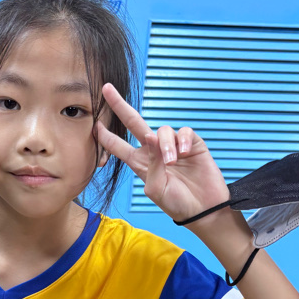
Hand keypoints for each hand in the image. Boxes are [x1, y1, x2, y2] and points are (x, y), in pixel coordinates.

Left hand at [98, 83, 229, 222]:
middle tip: (106, 89)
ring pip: (163, 130)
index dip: (105, 135)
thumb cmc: (177, 203)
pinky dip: (184, 140)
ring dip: (166, 144)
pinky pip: (184, 132)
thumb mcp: (156, 189)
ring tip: (172, 161)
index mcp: (140, 163)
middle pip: (134, 123)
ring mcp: (173, 146)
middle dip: (120, 106)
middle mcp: (153, 151)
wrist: (203, 209)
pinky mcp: (192, 144)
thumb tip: (151, 136)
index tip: (94, 123)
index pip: (118, 145)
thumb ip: (151, 164)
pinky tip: (186, 152)